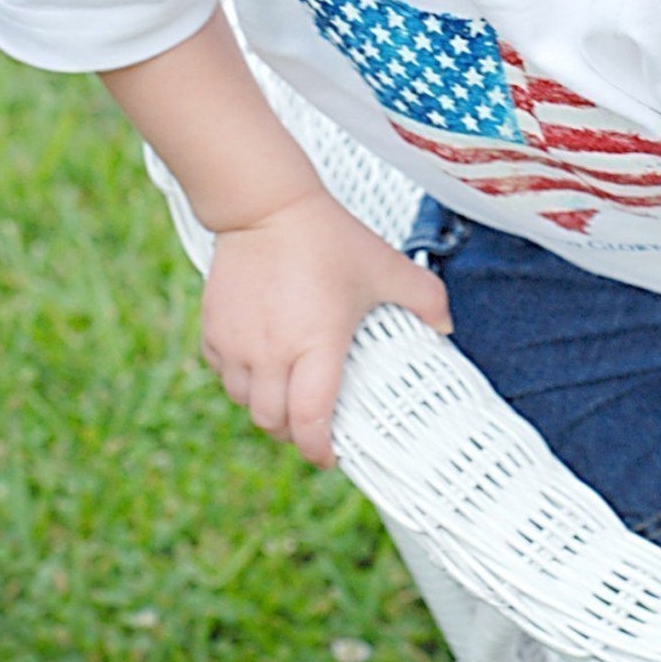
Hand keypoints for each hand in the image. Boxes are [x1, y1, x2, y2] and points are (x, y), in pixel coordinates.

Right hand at [200, 185, 451, 465]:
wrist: (265, 205)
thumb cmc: (328, 237)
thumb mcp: (384, 265)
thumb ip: (424, 297)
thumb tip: (447, 328)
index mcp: (315, 346)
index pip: (310, 422)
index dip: (320, 449)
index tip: (332, 456)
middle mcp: (272, 354)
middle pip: (273, 423)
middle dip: (294, 433)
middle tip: (312, 425)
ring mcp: (236, 344)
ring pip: (245, 402)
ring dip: (266, 407)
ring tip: (287, 393)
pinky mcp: (212, 329)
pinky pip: (221, 374)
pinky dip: (240, 380)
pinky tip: (260, 364)